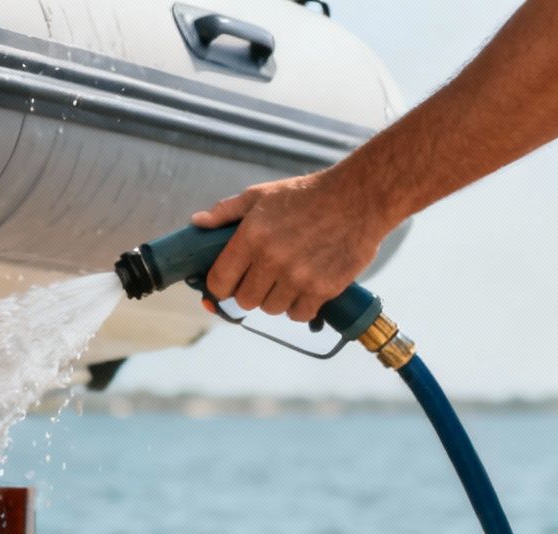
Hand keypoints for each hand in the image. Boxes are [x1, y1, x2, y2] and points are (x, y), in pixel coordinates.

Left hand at [193, 170, 394, 322]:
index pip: (219, 282)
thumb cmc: (307, 195)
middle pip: (245, 301)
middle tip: (263, 277)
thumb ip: (226, 212)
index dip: (220, 286)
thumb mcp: (262, 195)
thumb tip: (197, 224)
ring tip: (288, 277)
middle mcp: (272, 259)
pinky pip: (299, 315)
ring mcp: (299, 276)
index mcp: (251, 236)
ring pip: (271, 309)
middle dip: (251, 291)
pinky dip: (300, 306)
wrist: (360, 197)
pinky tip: (306, 287)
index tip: (228, 283)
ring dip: (276, 299)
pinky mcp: (323, 288)